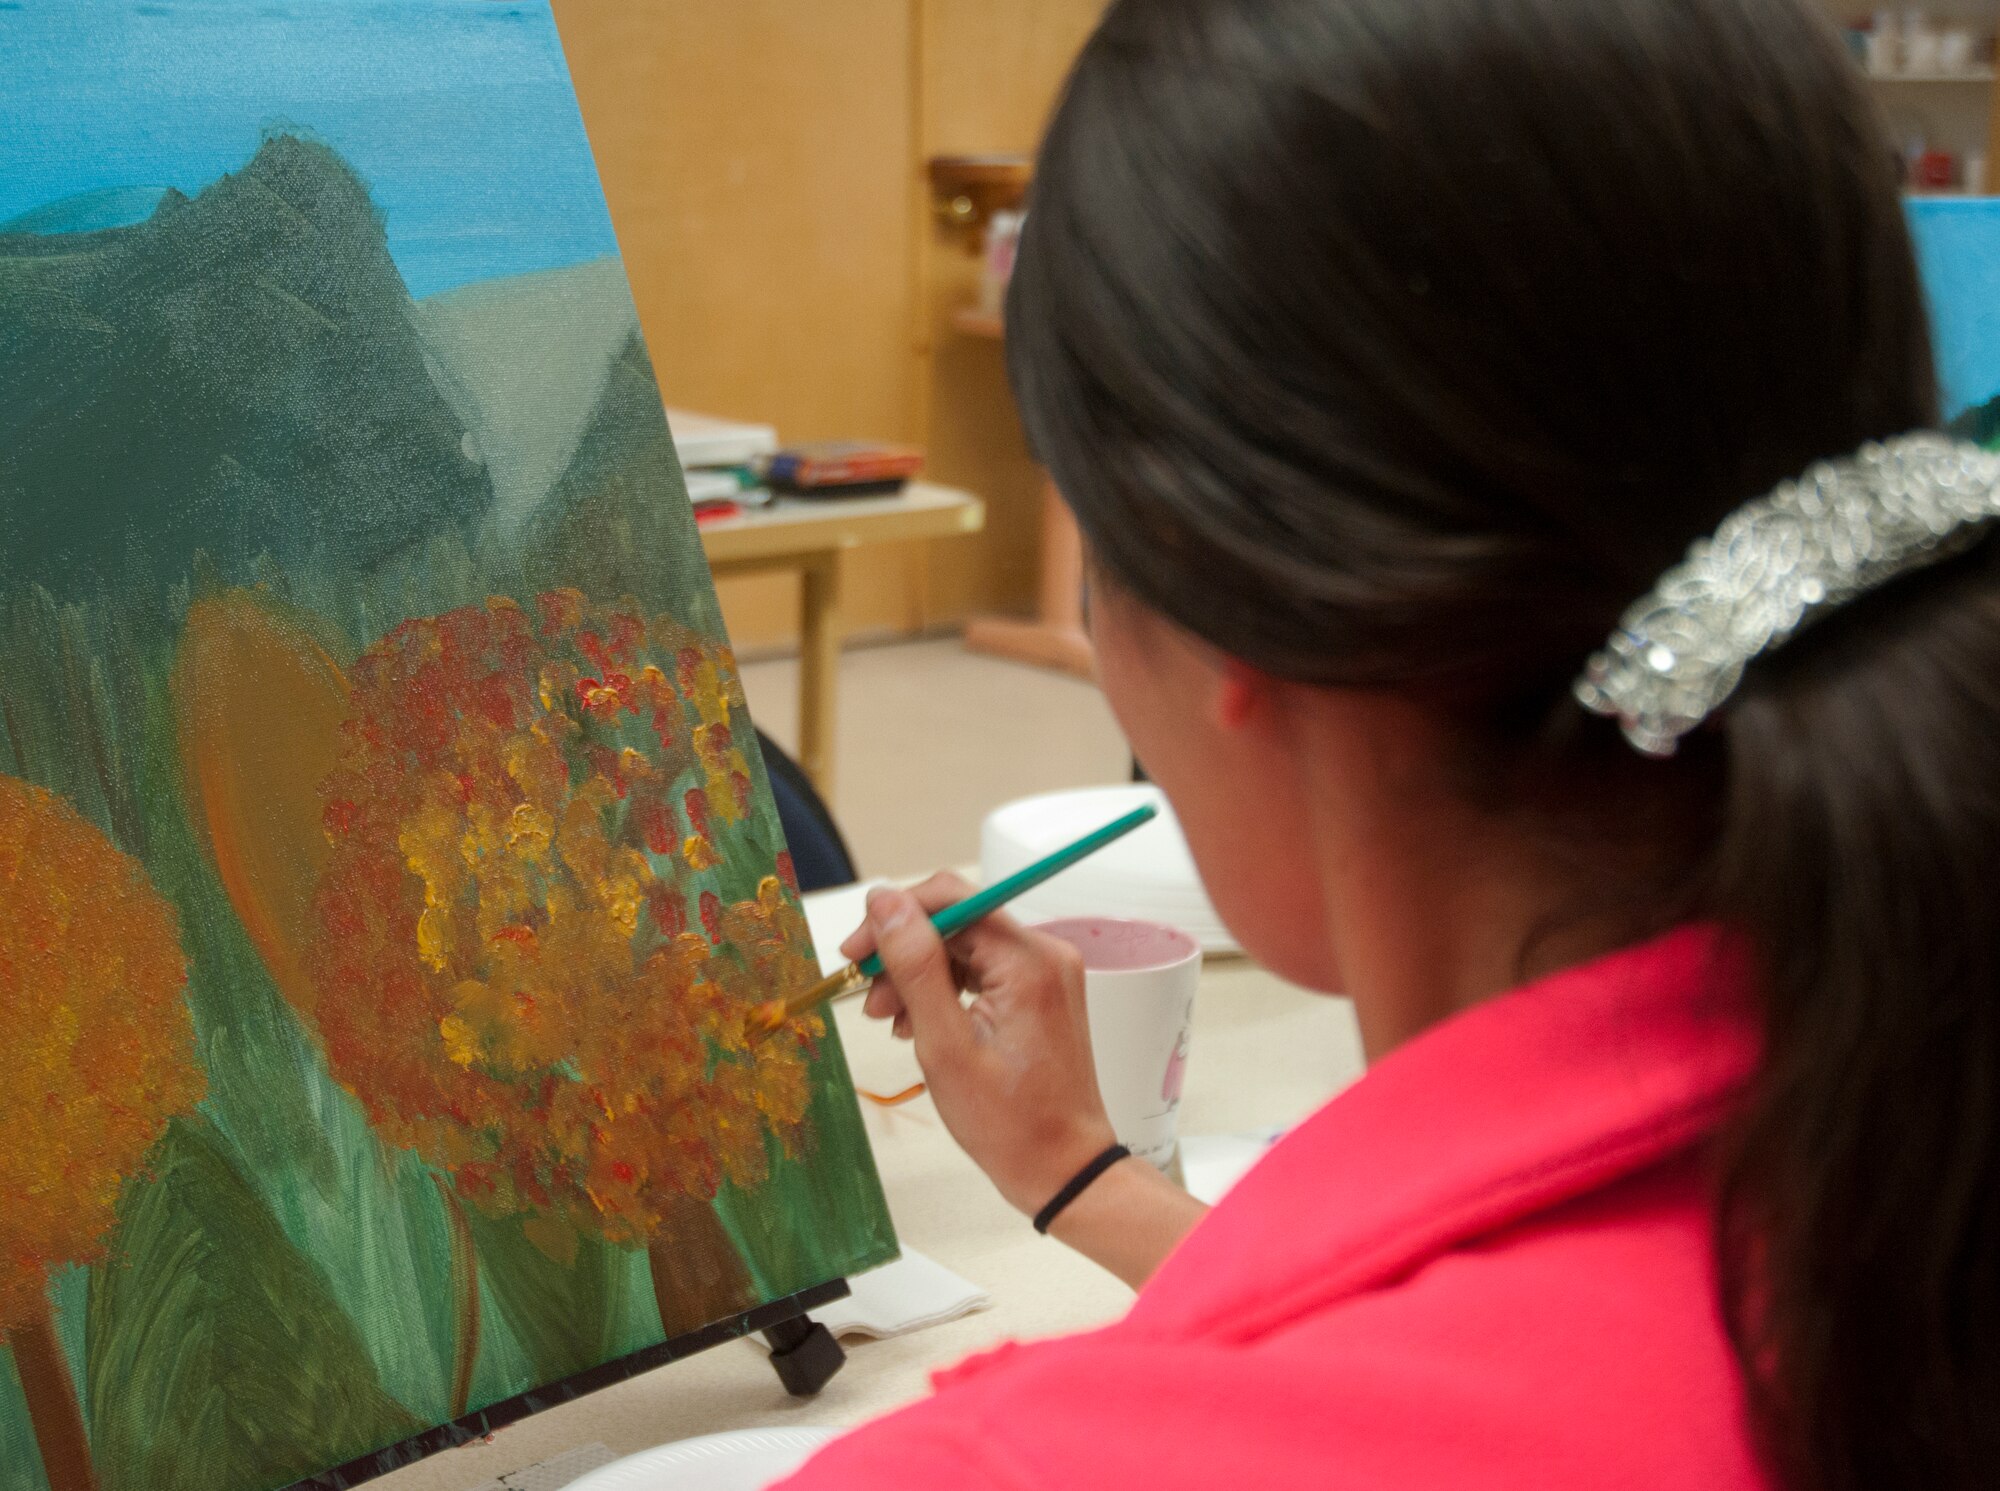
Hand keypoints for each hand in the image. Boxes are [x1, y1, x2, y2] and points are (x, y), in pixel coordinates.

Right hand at [842, 875, 1118, 1216]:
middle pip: (957, 922)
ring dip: (921, 976)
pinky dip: (947, 991)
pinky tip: (922, 1025)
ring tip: (894, 1024)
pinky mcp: (1041, 993)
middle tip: (871, 1002)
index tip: (856, 953)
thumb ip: (915, 966)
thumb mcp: (946, 1045)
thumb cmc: (1009, 1122)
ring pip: (966, 947)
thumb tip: (886, 901)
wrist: (1062, 1167)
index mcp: (1029, 960)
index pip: (952, 899)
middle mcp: (1045, 953)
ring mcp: (1047, 973)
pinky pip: (983, 971)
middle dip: (905, 954)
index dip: (895, 918)